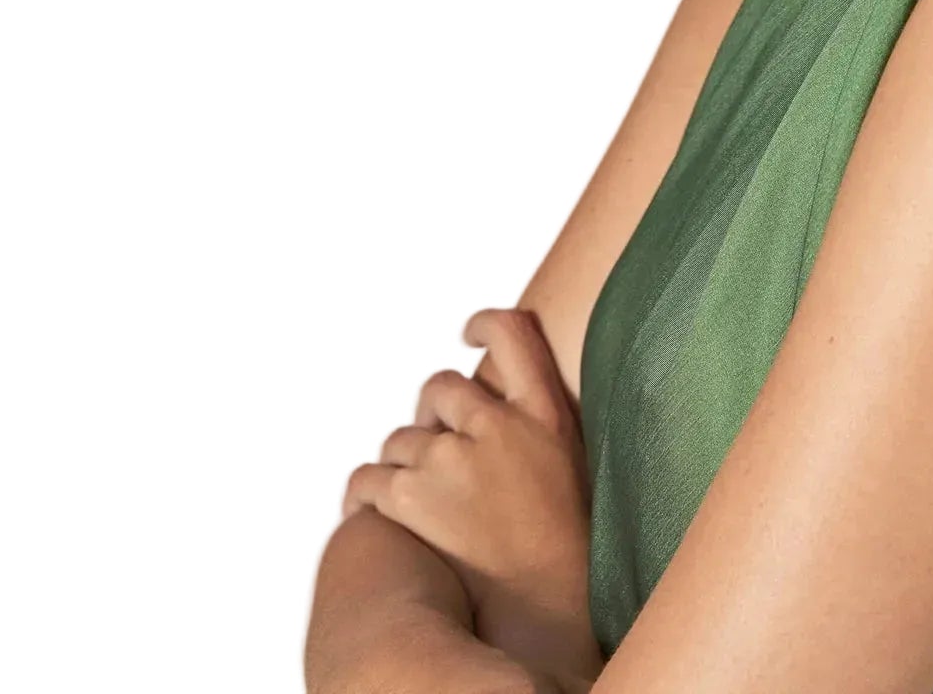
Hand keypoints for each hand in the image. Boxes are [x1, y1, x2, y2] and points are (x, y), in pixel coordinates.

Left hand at [342, 307, 605, 690]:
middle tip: (445, 461)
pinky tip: (384, 513)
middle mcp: (496, 426)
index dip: (484, 324)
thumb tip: (480, 393)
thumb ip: (530, 416)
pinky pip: (368, 478)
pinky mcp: (411, 498)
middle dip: (434, 419)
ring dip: (406, 465)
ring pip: (400, 438)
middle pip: (440, 390)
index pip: (512, 332)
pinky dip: (369, 495)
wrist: (542, 610)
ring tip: (427, 506)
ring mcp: (451, 460)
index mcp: (543, 412)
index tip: (469, 333)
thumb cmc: (558, 542)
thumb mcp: (564, 459)